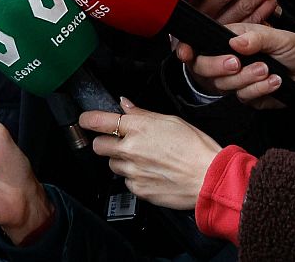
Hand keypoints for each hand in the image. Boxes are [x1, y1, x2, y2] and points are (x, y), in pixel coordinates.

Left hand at [79, 98, 220, 209]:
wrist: (209, 177)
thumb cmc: (196, 148)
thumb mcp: (170, 120)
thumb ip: (142, 114)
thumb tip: (125, 105)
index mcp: (138, 128)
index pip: (98, 121)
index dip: (88, 119)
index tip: (86, 120)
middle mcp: (130, 150)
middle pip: (98, 146)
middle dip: (105, 143)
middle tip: (119, 142)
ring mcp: (132, 172)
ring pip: (112, 165)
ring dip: (120, 161)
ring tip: (142, 159)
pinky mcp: (138, 190)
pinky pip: (126, 182)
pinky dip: (134, 177)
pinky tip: (150, 173)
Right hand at [173, 22, 294, 107]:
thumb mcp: (278, 37)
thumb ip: (255, 38)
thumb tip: (234, 42)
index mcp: (231, 40)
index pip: (201, 45)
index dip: (188, 50)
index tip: (185, 53)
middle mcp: (230, 60)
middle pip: (205, 69)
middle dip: (218, 66)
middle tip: (236, 62)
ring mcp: (239, 80)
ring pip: (225, 85)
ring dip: (246, 78)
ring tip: (267, 69)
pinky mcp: (250, 97)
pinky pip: (245, 97)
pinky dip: (260, 89)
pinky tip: (276, 81)